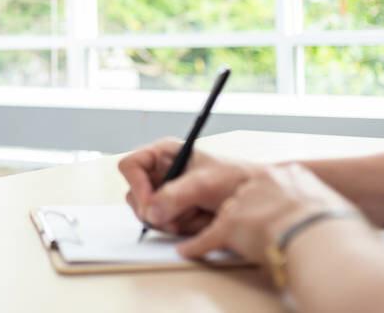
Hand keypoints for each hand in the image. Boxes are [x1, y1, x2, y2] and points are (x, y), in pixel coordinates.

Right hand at [118, 138, 258, 235]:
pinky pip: (162, 227)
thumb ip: (176, 195)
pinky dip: (181, 228)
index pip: (130, 166)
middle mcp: (159, 173)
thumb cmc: (232, 179)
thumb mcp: (204, 183)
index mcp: (163, 154)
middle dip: (157, 210)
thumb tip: (151, 213)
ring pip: (147, 215)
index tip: (150, 204)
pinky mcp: (171, 213)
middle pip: (134, 196)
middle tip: (178, 216)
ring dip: (172, 221)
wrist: (252, 199)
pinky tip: (199, 221)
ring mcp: (164, 195)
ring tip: (198, 213)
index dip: (136, 185)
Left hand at [177, 163, 363, 263]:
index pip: (272, 185)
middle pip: (246, 197)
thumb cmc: (340, 234)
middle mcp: (264, 181)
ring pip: (226, 215)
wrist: (323, 242)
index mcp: (293, 176)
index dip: (270, 202)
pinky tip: (188, 251)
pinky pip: (208, 237)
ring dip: (221, 229)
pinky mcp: (231, 224)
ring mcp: (244, 201)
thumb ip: (327, 210)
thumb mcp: (340, 210)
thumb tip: (338, 223)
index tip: (271, 212)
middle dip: (247, 216)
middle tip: (253, 231)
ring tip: (214, 239)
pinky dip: (197, 246)